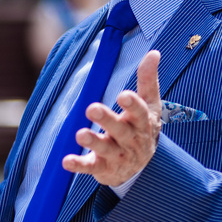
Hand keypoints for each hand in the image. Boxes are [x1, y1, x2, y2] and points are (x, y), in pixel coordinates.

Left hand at [63, 50, 162, 185]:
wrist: (140, 166)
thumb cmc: (142, 127)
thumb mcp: (148, 105)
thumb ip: (148, 80)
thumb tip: (154, 53)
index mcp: (143, 122)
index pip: (139, 112)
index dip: (132, 104)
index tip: (122, 95)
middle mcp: (131, 140)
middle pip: (120, 130)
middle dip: (107, 120)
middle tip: (92, 108)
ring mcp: (118, 156)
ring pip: (106, 149)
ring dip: (93, 142)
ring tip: (80, 134)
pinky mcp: (103, 168)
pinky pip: (91, 167)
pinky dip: (79, 165)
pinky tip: (66, 161)